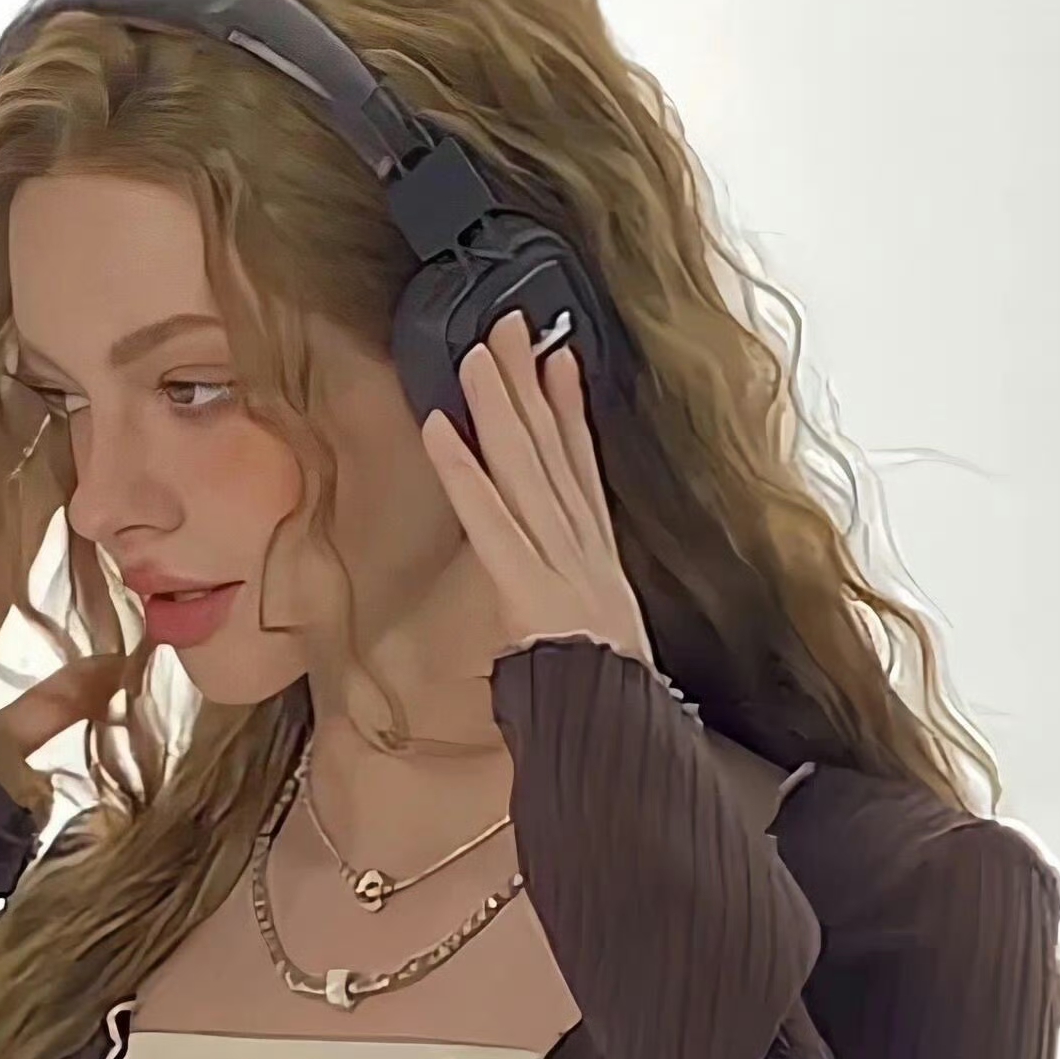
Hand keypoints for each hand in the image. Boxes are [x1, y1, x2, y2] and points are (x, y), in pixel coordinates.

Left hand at [420, 308, 654, 675]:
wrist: (618, 730)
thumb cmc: (610, 698)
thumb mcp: (609, 643)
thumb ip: (587, 610)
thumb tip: (577, 603)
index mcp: (600, 561)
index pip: (583, 472)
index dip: (570, 413)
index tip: (559, 363)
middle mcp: (582, 548)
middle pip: (554, 454)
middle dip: (530, 387)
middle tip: (511, 328)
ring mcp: (556, 562)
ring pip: (524, 471)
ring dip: (497, 409)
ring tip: (475, 355)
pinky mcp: (523, 584)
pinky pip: (488, 520)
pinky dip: (464, 473)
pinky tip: (441, 429)